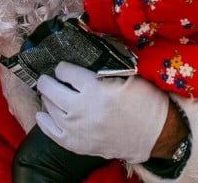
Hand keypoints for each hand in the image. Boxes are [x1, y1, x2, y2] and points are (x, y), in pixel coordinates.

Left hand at [36, 62, 169, 163]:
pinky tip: (42, 114)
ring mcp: (78, 129)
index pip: (66, 72)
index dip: (63, 67)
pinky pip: (53, 133)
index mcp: (95, 88)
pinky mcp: (79, 145)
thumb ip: (104, 66)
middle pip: (51, 90)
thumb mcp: (127, 75)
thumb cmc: (143, 100)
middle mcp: (82, 108)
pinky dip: (45, 122)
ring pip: (50, 109)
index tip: (64, 67)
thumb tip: (88, 51)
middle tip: (49, 77)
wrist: (154, 134)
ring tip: (49, 93)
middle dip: (48, 81)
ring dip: (47, 98)